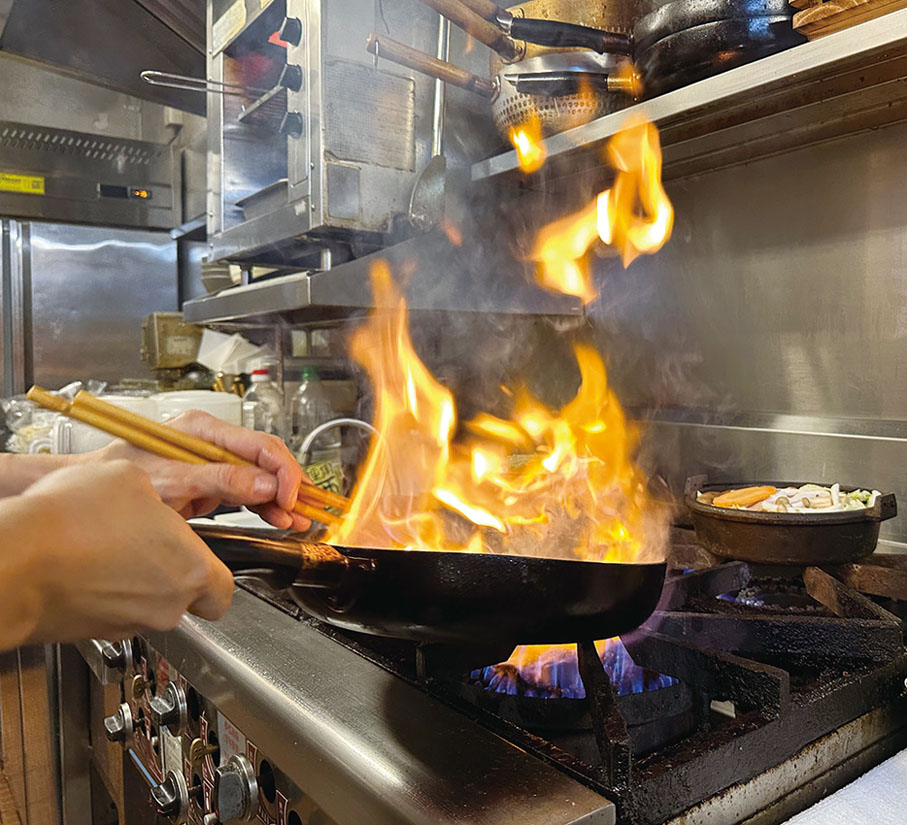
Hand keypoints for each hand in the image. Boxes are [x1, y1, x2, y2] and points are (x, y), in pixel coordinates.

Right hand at [0, 460, 233, 646]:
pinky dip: (108, 590)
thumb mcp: (131, 478)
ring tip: (111, 546)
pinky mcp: (93, 631)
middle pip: (187, 598)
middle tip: (154, 545)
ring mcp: (128, 622)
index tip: (205, 555)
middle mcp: (166, 604)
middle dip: (175, 573)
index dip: (216, 572)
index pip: (225, 590)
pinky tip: (88, 561)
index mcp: (190, 568)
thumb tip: (151, 495)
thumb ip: (158, 494)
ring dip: (138, 580)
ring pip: (150, 605)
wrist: (14, 560)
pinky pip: (114, 610)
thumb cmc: (72, 523)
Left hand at [95, 411, 310, 530]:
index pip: (258, 445)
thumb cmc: (119, 477)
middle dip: (289, 485)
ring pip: (261, 477)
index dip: (281, 472)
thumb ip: (218, 480)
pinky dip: (266, 505)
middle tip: (304, 509)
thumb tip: (262, 483)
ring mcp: (213, 461)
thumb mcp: (171, 481)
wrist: (94, 491)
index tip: (289, 497)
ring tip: (299, 519)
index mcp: (203, 430)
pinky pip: (248, 491)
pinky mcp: (212, 481)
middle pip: (266, 459)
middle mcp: (213, 441)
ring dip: (281, 498)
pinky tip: (281, 517)